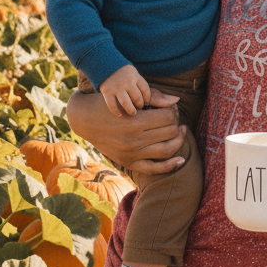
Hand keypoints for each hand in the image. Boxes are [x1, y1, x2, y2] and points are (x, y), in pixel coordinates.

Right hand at [66, 85, 183, 174]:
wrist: (85, 120)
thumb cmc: (110, 103)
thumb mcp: (130, 97)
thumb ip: (155, 97)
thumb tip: (177, 101)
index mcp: (135, 122)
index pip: (168, 117)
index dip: (173, 110)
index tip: (170, 107)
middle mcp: (134, 140)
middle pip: (169, 132)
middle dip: (176, 122)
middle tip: (173, 116)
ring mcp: (131, 154)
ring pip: (167, 150)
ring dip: (178, 139)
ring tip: (181, 131)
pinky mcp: (128, 163)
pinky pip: (154, 169)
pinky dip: (170, 166)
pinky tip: (181, 159)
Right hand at [98, 64, 151, 116]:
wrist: (104, 63)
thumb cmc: (121, 71)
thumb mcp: (132, 72)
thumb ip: (138, 82)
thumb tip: (146, 97)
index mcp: (135, 76)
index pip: (145, 89)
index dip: (147, 98)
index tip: (146, 102)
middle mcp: (127, 82)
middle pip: (137, 98)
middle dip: (140, 105)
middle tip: (139, 107)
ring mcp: (116, 87)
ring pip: (126, 103)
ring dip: (131, 110)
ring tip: (133, 112)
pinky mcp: (107, 92)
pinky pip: (112, 105)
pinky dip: (116, 112)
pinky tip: (119, 114)